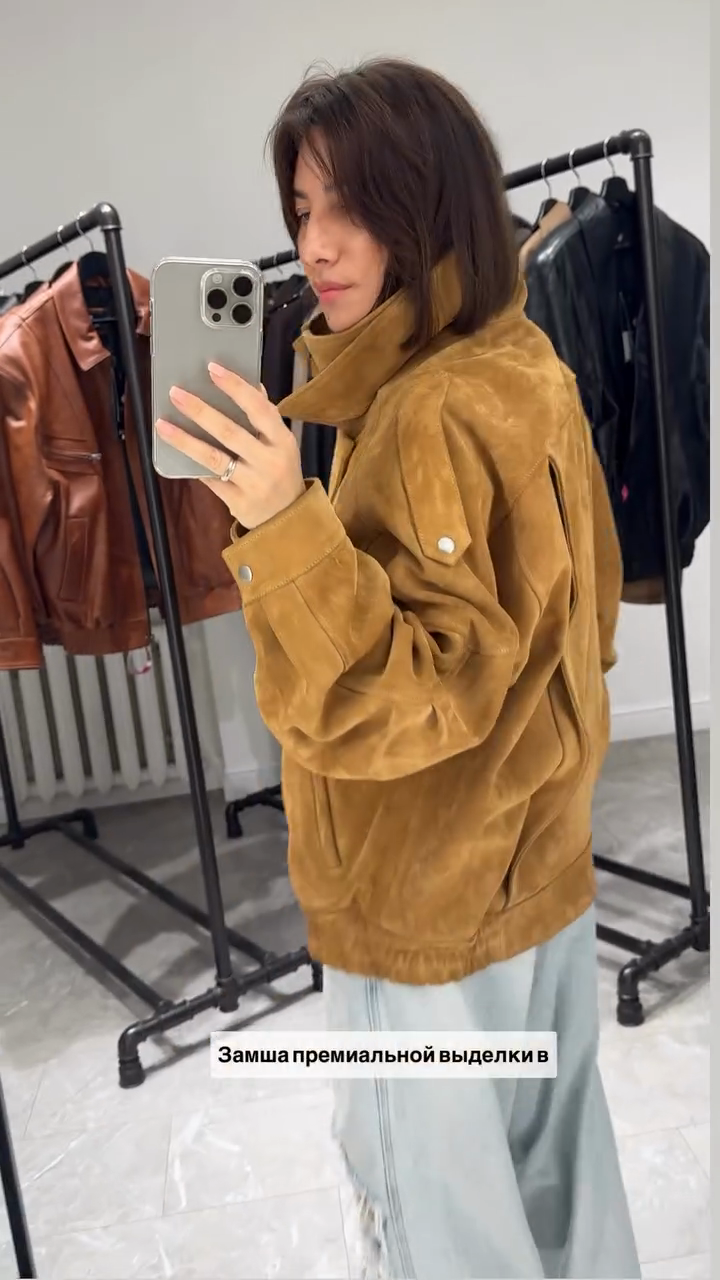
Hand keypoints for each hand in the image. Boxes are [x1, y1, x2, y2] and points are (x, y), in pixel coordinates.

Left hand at [155, 363, 304, 529]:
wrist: (288, 519)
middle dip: (200, 410)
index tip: (212, 368)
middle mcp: (270, 461)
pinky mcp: (238, 501)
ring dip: (185, 440)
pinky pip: (210, 479)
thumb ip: (266, 417)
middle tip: (176, 393)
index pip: (258, 408)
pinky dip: (192, 465)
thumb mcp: (282, 444)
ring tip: (162, 424)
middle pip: (230, 432)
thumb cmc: (282, 473)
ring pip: (214, 458)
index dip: (235, 387)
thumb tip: (251, 384)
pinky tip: (174, 453)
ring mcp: (254, 484)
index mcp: (283, 441)